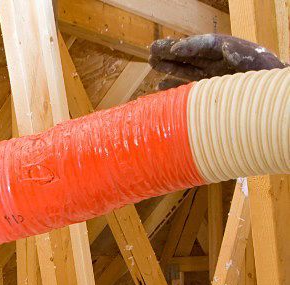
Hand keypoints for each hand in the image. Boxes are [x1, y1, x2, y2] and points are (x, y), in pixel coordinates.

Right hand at [149, 34, 285, 88]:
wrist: (273, 99)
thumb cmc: (268, 81)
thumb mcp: (260, 64)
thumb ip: (244, 55)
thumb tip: (226, 47)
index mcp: (232, 52)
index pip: (207, 44)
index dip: (191, 45)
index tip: (175, 49)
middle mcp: (219, 63)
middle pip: (192, 54)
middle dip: (172, 51)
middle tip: (152, 49)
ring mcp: (213, 77)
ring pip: (187, 68)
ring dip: (168, 66)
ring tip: (151, 62)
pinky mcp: (209, 92)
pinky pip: (187, 88)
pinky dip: (173, 87)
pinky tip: (160, 87)